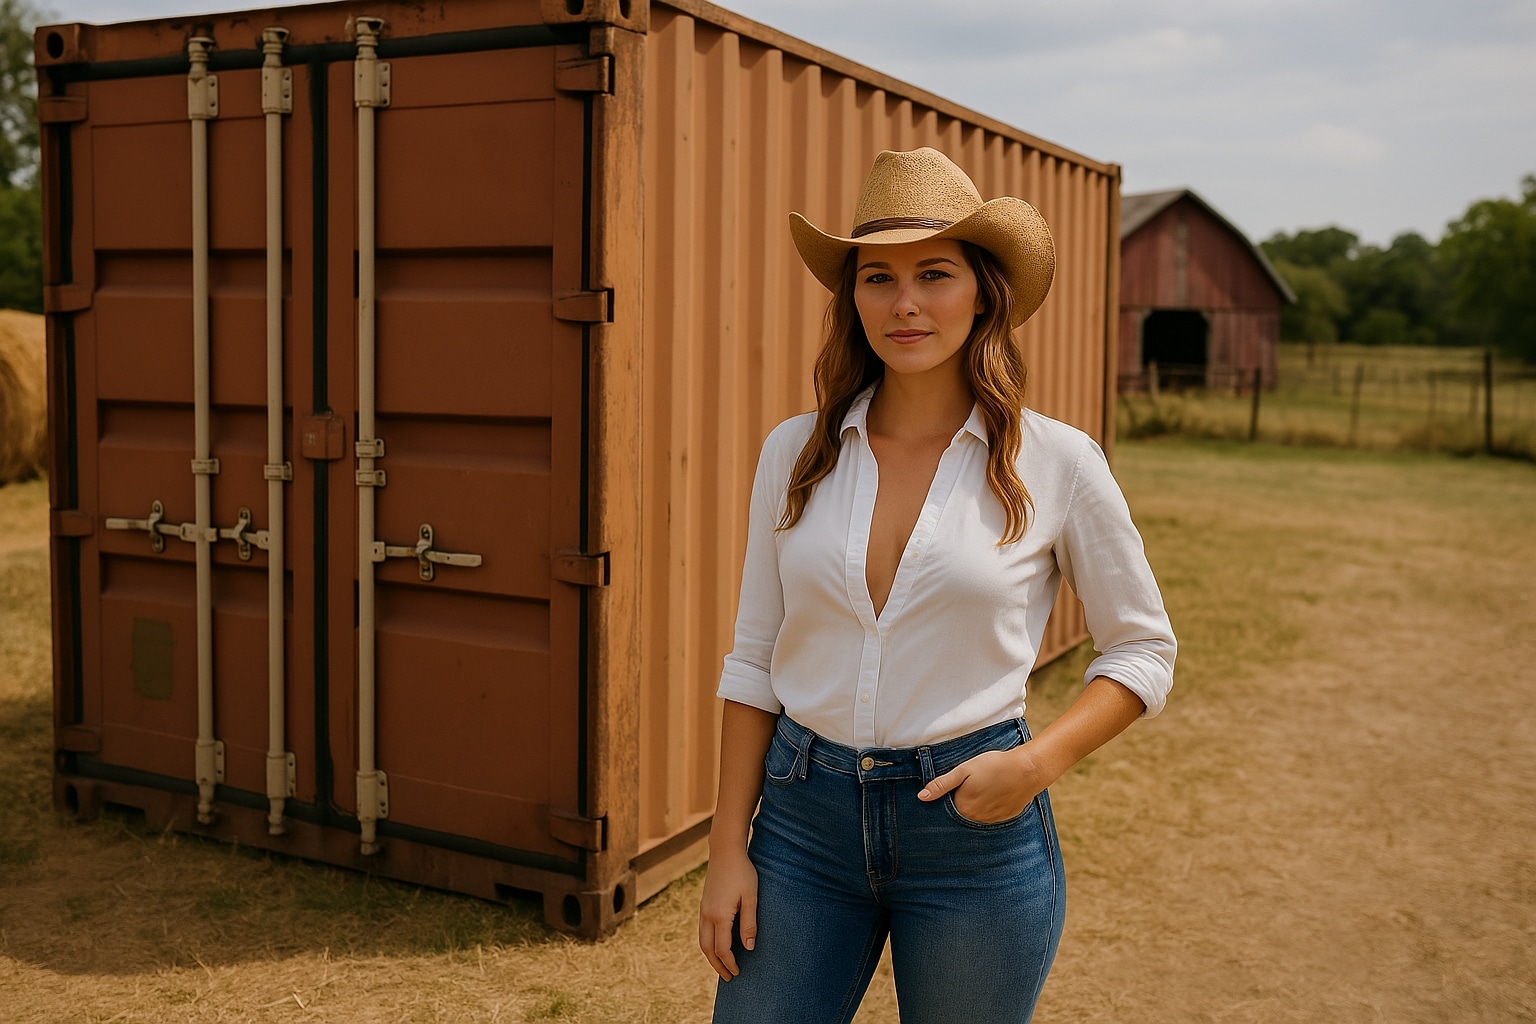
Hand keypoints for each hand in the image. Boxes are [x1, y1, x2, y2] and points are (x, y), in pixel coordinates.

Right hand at [699, 849, 757, 980]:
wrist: (725, 851)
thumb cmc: (742, 872)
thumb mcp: (751, 897)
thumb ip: (749, 924)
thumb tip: (749, 948)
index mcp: (719, 916)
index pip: (722, 949)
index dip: (730, 963)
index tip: (738, 972)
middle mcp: (707, 915)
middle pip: (707, 949)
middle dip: (717, 965)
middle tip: (728, 977)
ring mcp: (703, 909)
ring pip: (702, 940)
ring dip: (710, 956)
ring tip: (721, 966)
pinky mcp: (703, 904)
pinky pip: (702, 930)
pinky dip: (708, 943)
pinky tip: (717, 945)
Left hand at [917, 746, 1051, 822]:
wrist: (1027, 769)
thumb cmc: (993, 766)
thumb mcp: (964, 770)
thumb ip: (942, 784)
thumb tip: (921, 797)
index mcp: (963, 807)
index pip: (946, 809)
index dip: (947, 798)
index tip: (953, 788)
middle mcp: (976, 819)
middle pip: (961, 814)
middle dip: (960, 804)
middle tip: (971, 786)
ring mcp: (992, 820)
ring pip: (976, 816)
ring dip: (975, 807)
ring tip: (983, 790)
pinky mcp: (1005, 817)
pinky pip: (991, 817)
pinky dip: (989, 808)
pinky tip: (994, 795)